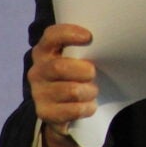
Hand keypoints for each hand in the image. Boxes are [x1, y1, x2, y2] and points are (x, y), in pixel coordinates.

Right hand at [28, 24, 97, 146]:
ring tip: (92, 91)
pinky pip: (74, 110)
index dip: (68, 34)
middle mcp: (37, 71)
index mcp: (44, 52)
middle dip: (84, 71)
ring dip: (90, 92)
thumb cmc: (75, 76)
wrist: (63, 110)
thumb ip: (83, 49)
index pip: (51, 36)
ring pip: (72, 91)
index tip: (89, 37)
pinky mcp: (45, 112)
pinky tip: (88, 105)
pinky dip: (88, 108)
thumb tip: (107, 43)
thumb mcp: (76, 59)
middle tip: (93, 74)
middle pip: (60, 67)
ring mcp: (38, 93)